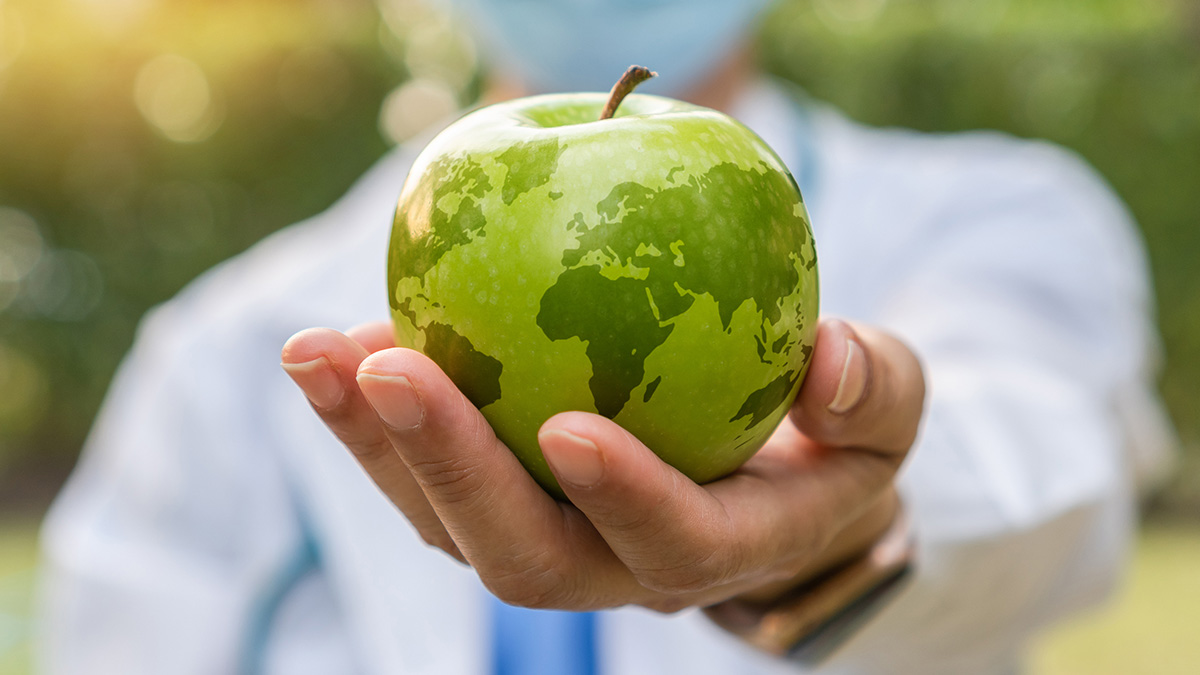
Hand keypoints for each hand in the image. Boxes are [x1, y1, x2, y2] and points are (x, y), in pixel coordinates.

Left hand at [280, 318, 923, 613]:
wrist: (764, 470)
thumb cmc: (831, 433)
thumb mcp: (886, 404)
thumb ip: (874, 388)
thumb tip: (827, 357)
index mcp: (719, 549)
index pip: (671, 544)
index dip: (622, 498)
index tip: (570, 427)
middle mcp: (618, 566)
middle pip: (524, 558)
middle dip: (452, 471)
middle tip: (388, 369)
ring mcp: (550, 539)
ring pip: (448, 523)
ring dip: (374, 444)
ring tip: (314, 351)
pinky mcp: (500, 497)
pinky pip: (423, 475)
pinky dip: (370, 418)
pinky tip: (332, 343)